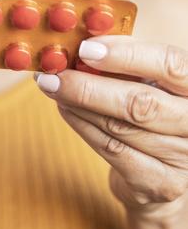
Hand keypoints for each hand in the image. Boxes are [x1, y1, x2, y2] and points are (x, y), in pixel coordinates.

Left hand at [35, 36, 187, 218]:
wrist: (170, 177)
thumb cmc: (157, 117)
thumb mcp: (154, 83)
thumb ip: (128, 64)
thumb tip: (83, 44)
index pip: (172, 65)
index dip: (127, 55)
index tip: (87, 48)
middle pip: (140, 102)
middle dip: (89, 86)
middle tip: (54, 73)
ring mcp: (184, 158)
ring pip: (119, 127)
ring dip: (78, 104)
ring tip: (52, 87)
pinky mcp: (160, 184)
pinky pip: (112, 150)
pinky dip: (83, 126)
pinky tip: (65, 109)